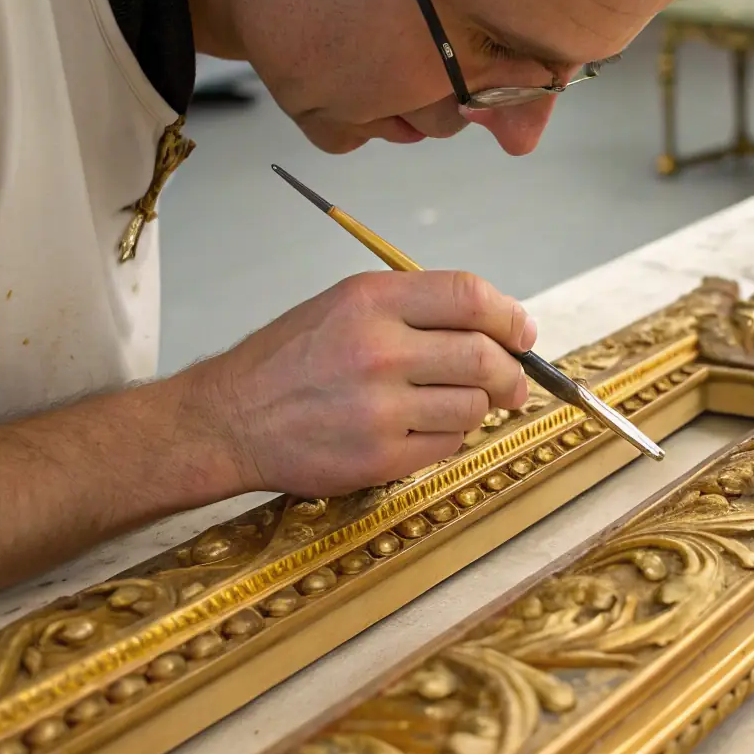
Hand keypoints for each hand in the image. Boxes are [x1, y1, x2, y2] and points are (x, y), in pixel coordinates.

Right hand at [185, 270, 536, 497]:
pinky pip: (447, 445)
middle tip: (514, 382)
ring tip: (450, 403)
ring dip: (476, 406)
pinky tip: (421, 428)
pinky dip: (448, 438)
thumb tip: (498, 326)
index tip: (522, 333)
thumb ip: (416, 308)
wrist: (231, 419)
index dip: (509, 315)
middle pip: (484, 356)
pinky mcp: (379, 456)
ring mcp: (379, 407)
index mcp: (371, 301)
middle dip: (512, 372)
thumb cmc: (291, 359)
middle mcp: (377, 350)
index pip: (470, 296)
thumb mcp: (344, 305)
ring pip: (472, 406)